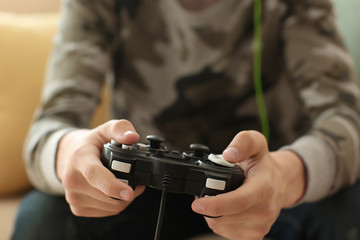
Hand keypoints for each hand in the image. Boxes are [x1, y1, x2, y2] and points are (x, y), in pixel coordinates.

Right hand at [56, 119, 144, 216]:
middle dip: (129, 190)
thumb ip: (120, 129)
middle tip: (135, 179)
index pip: (95, 176)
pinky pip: (106, 212)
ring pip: (111, 206)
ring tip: (125, 184)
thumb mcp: (105, 129)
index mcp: (79, 159)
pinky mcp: (77, 208)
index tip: (129, 192)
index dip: (113, 186)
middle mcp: (72, 180)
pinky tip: (115, 192)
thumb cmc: (90, 144)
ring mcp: (73, 197)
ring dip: (124, 199)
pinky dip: (116, 204)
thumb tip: (132, 137)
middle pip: (108, 195)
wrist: (67, 156)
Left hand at [191, 130, 305, 239]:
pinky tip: (224, 209)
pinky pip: (226, 233)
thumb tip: (229, 154)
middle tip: (204, 193)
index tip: (197, 204)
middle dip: (208, 206)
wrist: (280, 182)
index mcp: (264, 188)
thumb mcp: (256, 142)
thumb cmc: (263, 164)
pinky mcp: (255, 235)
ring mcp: (261, 225)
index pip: (238, 201)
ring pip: (222, 226)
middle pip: (226, 216)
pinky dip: (219, 221)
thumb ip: (243, 142)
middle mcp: (265, 210)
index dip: (215, 205)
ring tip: (216, 198)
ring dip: (212, 214)